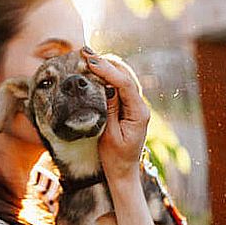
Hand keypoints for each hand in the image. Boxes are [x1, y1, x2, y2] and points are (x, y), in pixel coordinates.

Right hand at [85, 54, 149, 181]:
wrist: (123, 171)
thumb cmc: (115, 158)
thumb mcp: (108, 135)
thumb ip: (108, 110)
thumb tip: (105, 85)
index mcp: (139, 113)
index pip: (125, 84)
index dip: (108, 71)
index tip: (91, 62)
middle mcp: (140, 106)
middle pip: (126, 75)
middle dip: (106, 62)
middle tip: (85, 52)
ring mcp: (135, 105)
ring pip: (123, 77)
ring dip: (107, 66)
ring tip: (88, 57)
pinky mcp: (128, 106)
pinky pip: (120, 85)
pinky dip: (108, 75)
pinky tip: (95, 69)